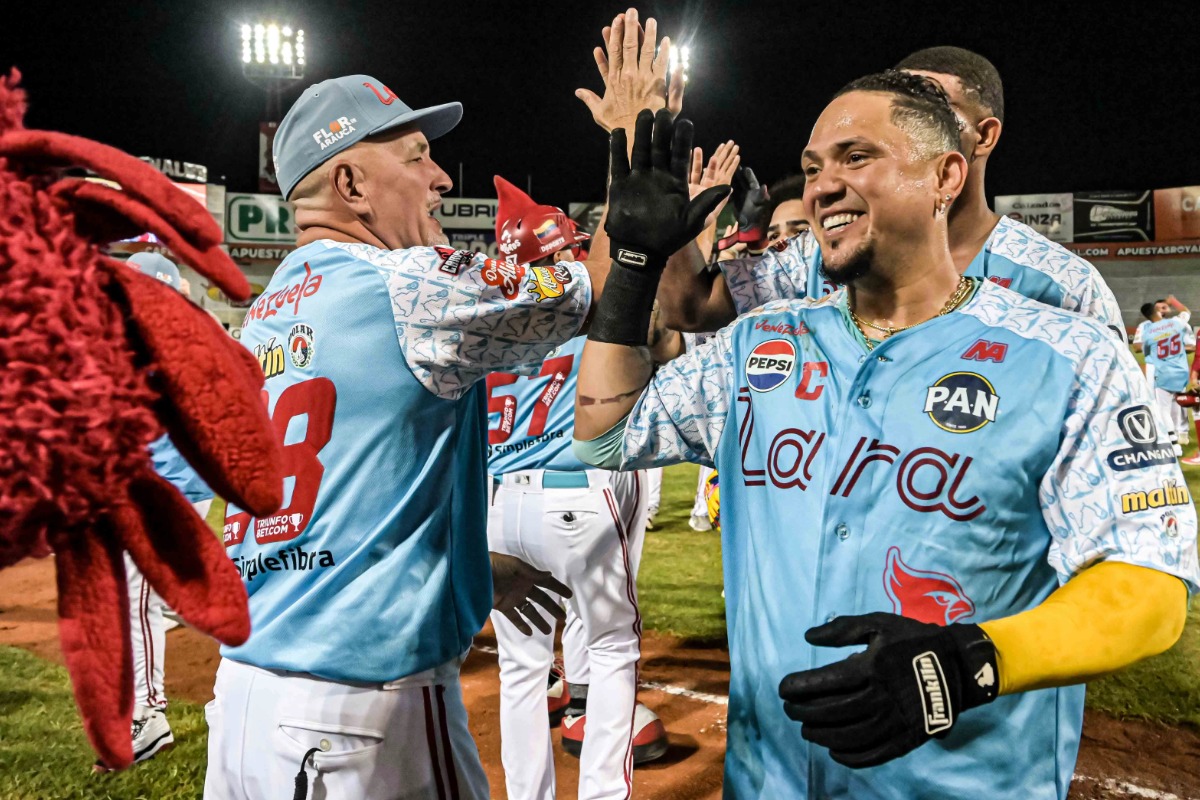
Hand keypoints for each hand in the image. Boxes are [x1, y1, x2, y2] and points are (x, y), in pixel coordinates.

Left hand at [491, 552, 571, 635]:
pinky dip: (521, 625)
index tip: (569, 595)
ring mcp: (513, 597)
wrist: (472, 572)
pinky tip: (529, 632)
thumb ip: (531, 573)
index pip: (546, 583)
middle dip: (552, 608)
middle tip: (563, 618)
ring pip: (529, 611)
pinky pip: (514, 617)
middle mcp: (522, 587)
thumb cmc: (494, 565)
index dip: (558, 588)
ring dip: (539, 620)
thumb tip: (549, 576)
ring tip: (548, 631)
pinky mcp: (502, 606)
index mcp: (527, 575)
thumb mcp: (514, 566)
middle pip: (541, 599)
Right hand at [577, 8, 682, 132]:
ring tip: (649, 20)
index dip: (614, 35)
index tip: (614, 22)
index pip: (613, 52)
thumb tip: (578, 91)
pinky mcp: (657, 85)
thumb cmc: (617, 127)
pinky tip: (666, 40)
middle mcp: (627, 76)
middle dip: (629, 27)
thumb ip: (590, 99)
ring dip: (647, 33)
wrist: (635, 137)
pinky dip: (664, 51)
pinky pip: (662, 63)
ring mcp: (643, 79)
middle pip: (628, 46)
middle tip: (630, 12)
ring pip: (645, 50)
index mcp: (613, 80)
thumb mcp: (599, 113)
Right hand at [606, 109, 730, 269]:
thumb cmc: (668, 238)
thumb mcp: (692, 221)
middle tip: (664, 111)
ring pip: (640, 150)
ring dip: (642, 133)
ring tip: (644, 114)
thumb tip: (729, 187)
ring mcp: (639, 178)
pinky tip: (619, 133)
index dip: (683, 139)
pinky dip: (617, 149)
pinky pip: (619, 163)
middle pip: (660, 147)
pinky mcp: (621, 184)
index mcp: (675, 182)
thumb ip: (707, 202)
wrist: (640, 251)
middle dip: (662, 130)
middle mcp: (657, 176)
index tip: (685, 122)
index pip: (680, 155)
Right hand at [731, 167, 769, 243]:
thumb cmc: (756, 216)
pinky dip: (727, 189)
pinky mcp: (736, 202)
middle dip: (738, 174)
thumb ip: (762, 195)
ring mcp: (742, 197)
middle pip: (743, 181)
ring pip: (736, 186)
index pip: (752, 181)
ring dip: (732, 180)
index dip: (748, 174)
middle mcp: (748, 193)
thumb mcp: (760, 205)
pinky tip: (720, 185)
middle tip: (733, 166)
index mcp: (755, 192)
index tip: (744, 167)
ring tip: (724, 172)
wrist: (748, 227)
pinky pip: (731, 193)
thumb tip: (764, 186)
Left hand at [778, 612, 998, 768]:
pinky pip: (874, 754)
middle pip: (832, 711)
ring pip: (849, 736)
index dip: (798, 687)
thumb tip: (807, 637)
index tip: (783, 688)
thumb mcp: (879, 624)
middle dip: (803, 712)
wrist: (959, 665)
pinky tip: (834, 751)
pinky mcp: (908, 739)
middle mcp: (881, 697)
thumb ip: (842, 629)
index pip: (825, 682)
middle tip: (789, 710)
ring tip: (806, 730)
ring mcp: (895, 721)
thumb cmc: (913, 640)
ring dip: (821, 735)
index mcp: (872, 667)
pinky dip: (850, 756)